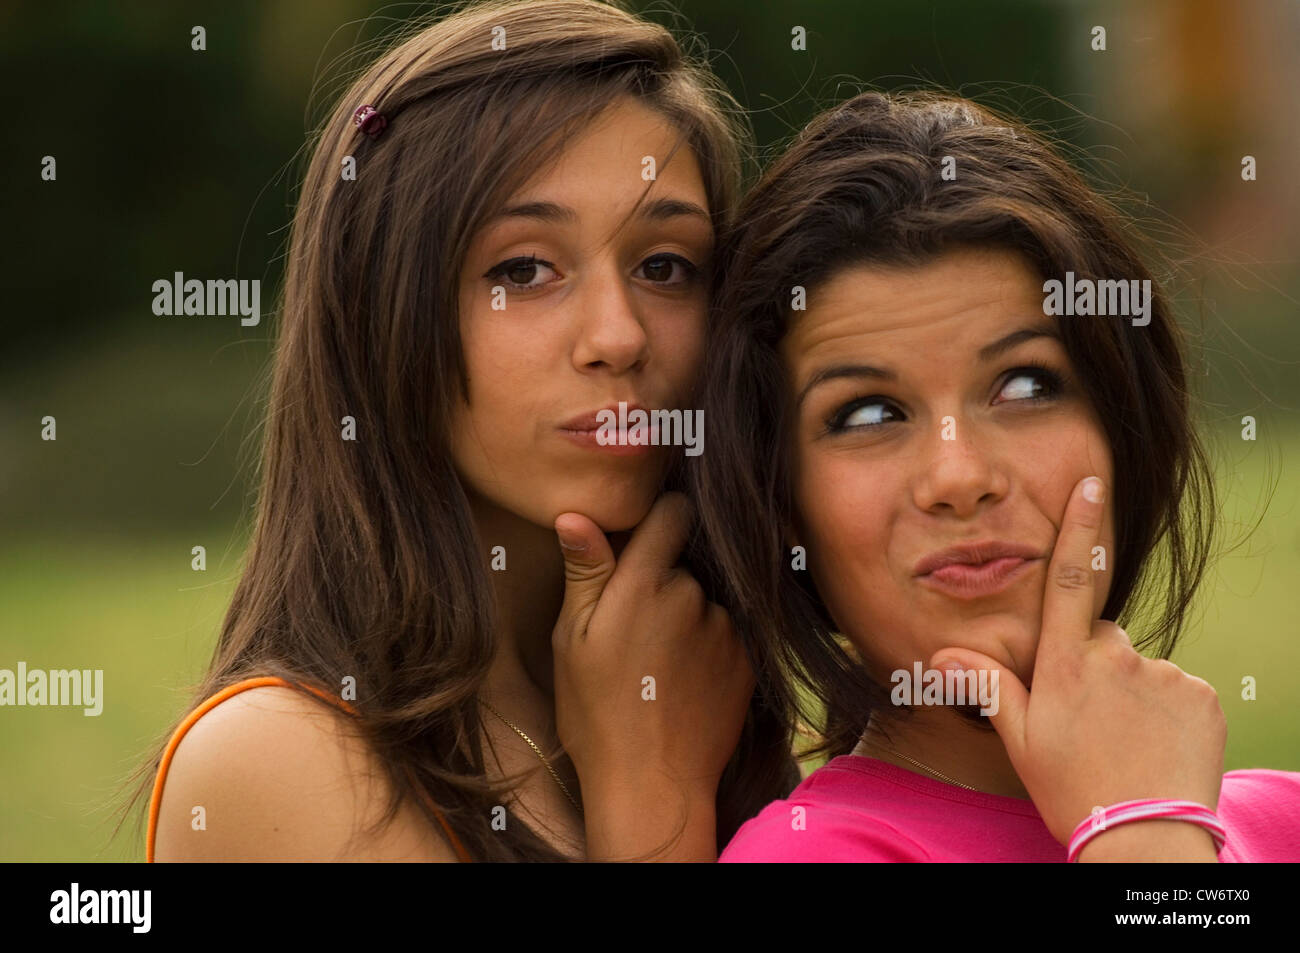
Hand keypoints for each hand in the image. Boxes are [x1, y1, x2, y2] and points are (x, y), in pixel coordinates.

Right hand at [551, 492, 755, 802]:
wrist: (652, 785)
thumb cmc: (596, 713)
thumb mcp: (572, 641)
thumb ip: (584, 572)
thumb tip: (575, 515)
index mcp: (645, 583)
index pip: (673, 513)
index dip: (661, 519)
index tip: (646, 541)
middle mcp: (693, 595)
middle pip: (683, 565)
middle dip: (662, 584)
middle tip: (633, 633)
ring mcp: (725, 627)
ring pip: (704, 602)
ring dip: (686, 619)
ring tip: (657, 669)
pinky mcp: (747, 658)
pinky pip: (725, 635)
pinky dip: (706, 650)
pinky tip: (682, 685)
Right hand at [930, 476, 1225, 851]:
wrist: (1144, 839)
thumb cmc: (1071, 791)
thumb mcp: (1020, 741)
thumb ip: (989, 686)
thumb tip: (941, 654)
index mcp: (1067, 664)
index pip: (1071, 579)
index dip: (1079, 527)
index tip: (1092, 482)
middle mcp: (1115, 658)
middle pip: (1102, 638)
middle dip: (1094, 664)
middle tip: (1088, 720)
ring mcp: (1162, 675)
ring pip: (1139, 667)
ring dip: (1131, 692)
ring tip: (1122, 742)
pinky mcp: (1199, 696)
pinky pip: (1176, 689)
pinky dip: (1166, 710)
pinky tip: (1154, 746)